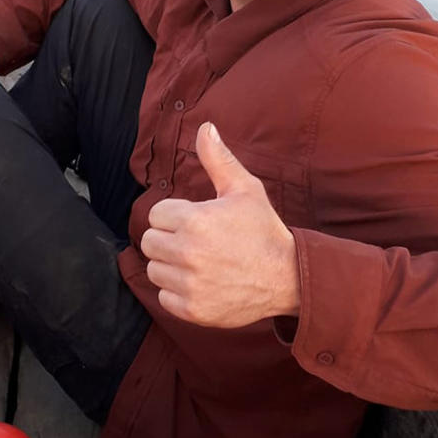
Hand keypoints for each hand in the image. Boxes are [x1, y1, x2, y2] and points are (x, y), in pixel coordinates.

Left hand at [141, 122, 299, 326]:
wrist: (287, 276)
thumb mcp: (244, 189)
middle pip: (149, 242)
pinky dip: (177, 292)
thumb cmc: (263, 229)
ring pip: (154, 270)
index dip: (175, 215)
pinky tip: (200, 282)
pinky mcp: (192, 310)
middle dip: (168, 238)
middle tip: (195, 241)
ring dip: (170, 265)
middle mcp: (188, 253)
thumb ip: (218, 159)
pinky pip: (164, 297)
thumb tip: (204, 127)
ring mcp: (190, 284)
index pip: (156, 214)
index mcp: (196, 220)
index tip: (196, 220)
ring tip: (198, 261)